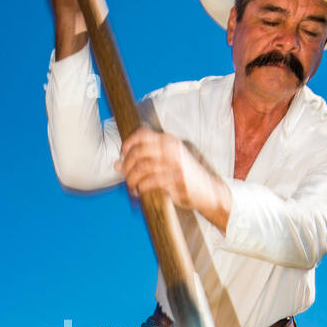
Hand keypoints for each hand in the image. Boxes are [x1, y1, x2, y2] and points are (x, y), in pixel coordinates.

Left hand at [117, 127, 231, 229]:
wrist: (209, 191)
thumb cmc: (184, 175)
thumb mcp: (167, 161)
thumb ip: (144, 160)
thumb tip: (117, 164)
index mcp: (168, 141)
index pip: (141, 134)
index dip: (127, 144)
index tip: (122, 156)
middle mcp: (171, 149)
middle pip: (137, 152)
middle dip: (127, 166)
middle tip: (125, 176)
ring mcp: (174, 165)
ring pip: (141, 169)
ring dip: (131, 180)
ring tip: (132, 187)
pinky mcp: (175, 180)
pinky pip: (149, 183)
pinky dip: (140, 189)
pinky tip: (139, 192)